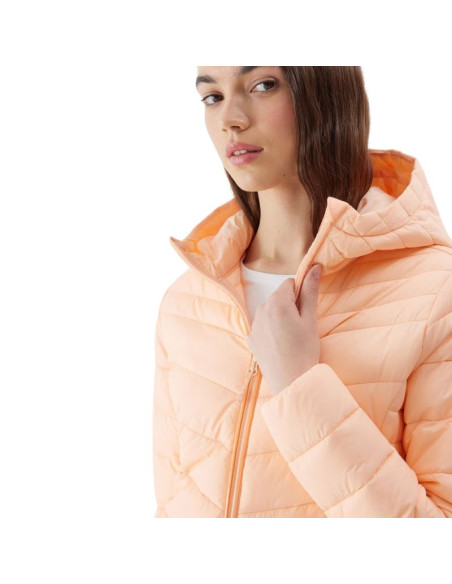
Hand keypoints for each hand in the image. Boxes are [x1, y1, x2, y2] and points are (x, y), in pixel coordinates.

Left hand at [246, 263, 321, 394]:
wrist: (292, 382)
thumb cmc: (305, 350)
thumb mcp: (310, 319)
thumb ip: (310, 290)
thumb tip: (314, 266)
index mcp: (277, 303)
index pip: (289, 284)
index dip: (301, 294)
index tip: (307, 311)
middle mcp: (261, 310)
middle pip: (278, 298)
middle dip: (290, 306)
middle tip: (302, 328)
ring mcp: (254, 326)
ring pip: (270, 312)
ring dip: (280, 319)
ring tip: (292, 339)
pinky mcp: (251, 340)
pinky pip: (263, 327)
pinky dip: (272, 331)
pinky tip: (281, 346)